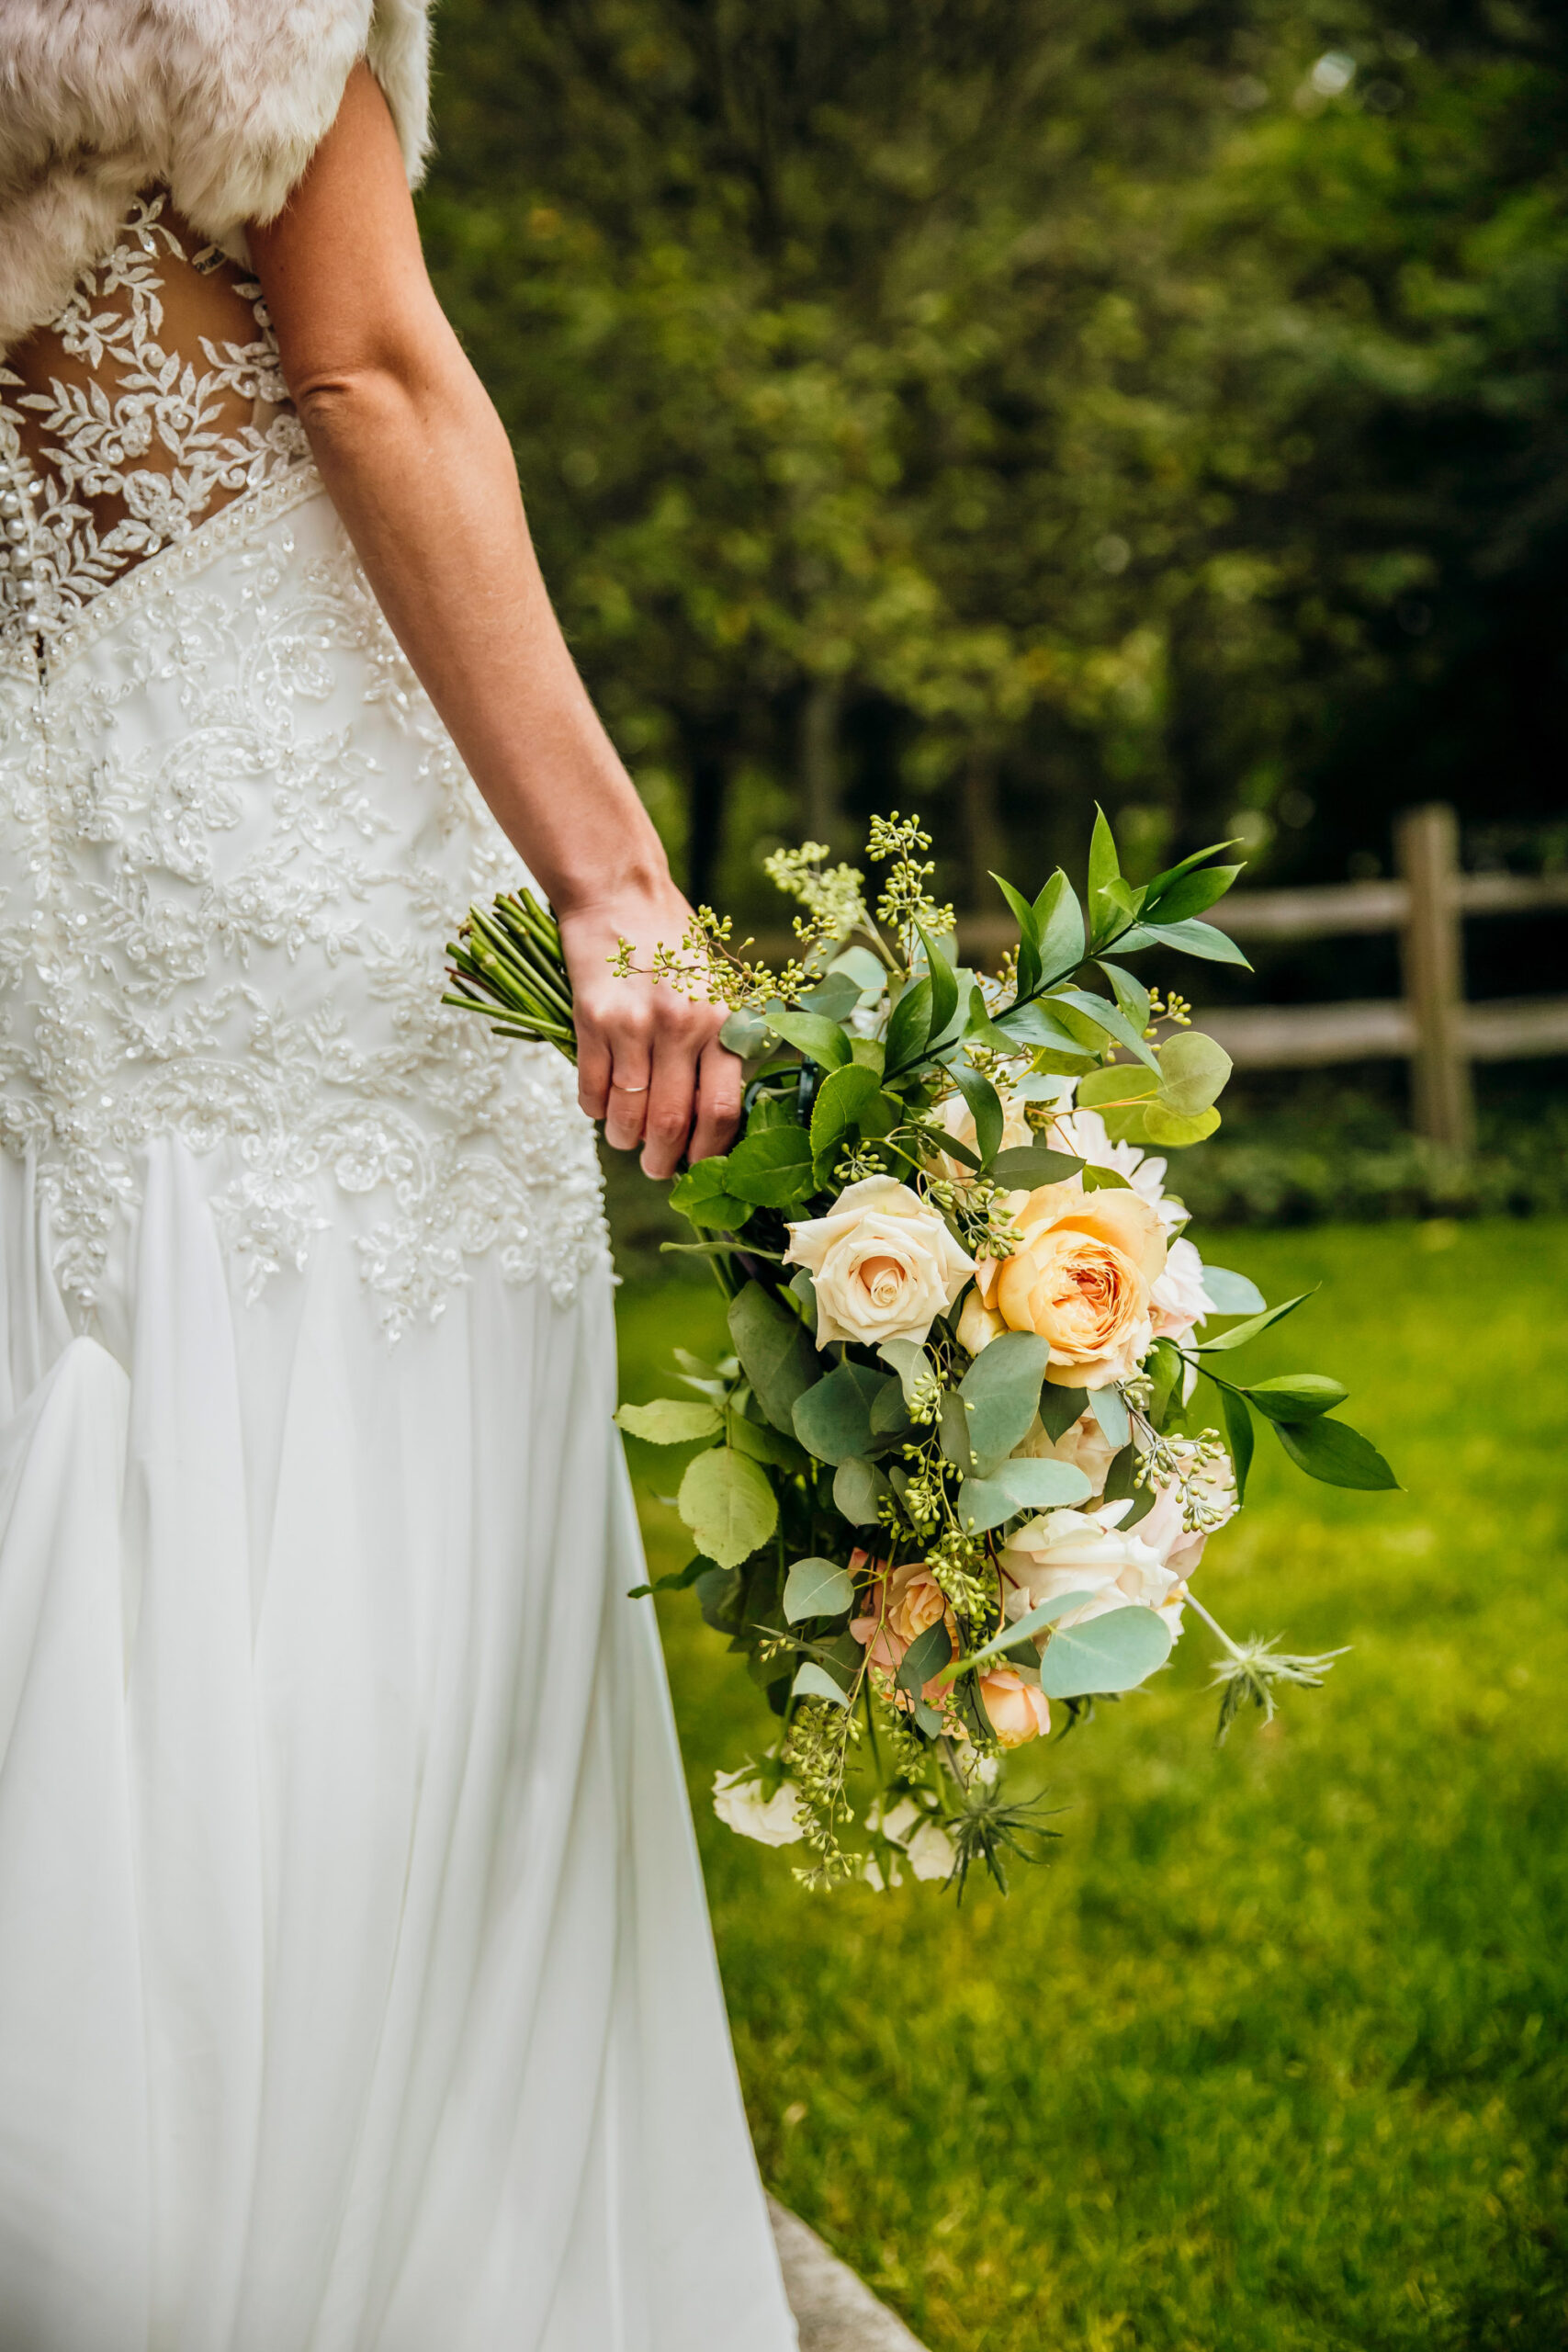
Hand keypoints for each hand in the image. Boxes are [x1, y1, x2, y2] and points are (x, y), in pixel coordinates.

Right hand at [558, 878, 743, 1179]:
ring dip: (623, 1139)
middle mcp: (681, 1026)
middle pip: (672, 1124)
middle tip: (655, 1168)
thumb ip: (717, 1045)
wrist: (620, 891)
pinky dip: (594, 1110)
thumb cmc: (672, 943)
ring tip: (623, 1138)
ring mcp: (634, 1024)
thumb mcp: (714, 990)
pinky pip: (591, 1089)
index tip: (697, 1166)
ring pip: (627, 1114)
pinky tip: (599, 1105)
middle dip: (661, 1162)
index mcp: (721, 1022)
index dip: (708, 1153)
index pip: (722, 1110)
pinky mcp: (591, 1018)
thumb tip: (711, 1119)